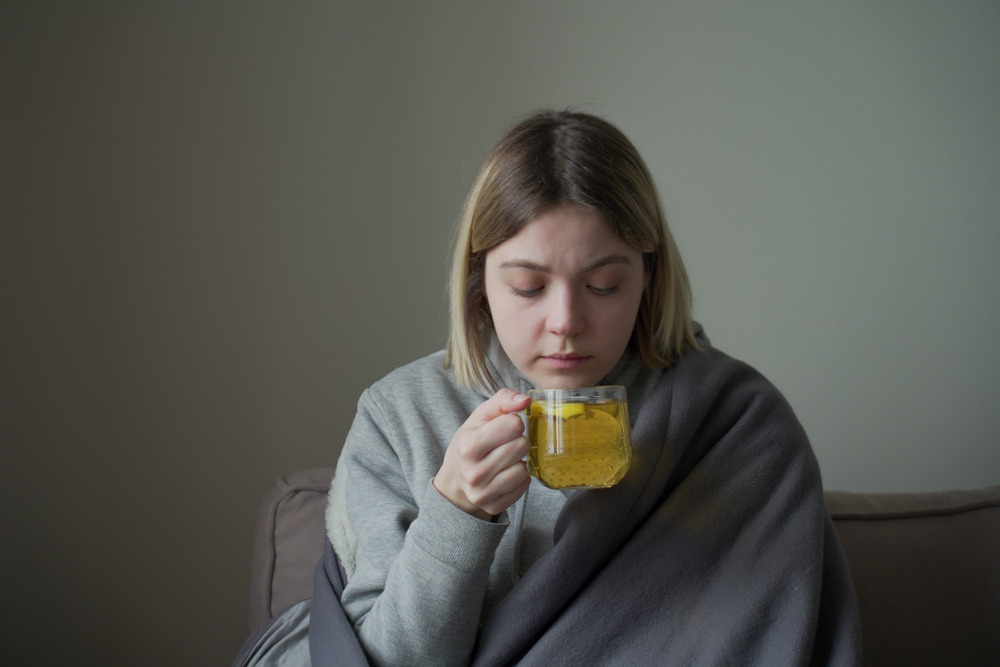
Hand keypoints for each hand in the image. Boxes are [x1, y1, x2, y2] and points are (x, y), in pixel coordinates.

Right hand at [433, 389, 531, 520]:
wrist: (455, 478)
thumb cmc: (470, 442)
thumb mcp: (480, 416)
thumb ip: (503, 399)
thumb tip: (525, 400)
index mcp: (468, 444)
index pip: (513, 424)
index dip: (513, 422)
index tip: (503, 428)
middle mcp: (473, 471)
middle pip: (521, 446)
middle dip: (518, 441)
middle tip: (506, 444)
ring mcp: (482, 492)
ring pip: (524, 468)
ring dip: (519, 460)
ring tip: (506, 459)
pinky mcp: (492, 506)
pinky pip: (524, 486)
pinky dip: (520, 477)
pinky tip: (507, 473)